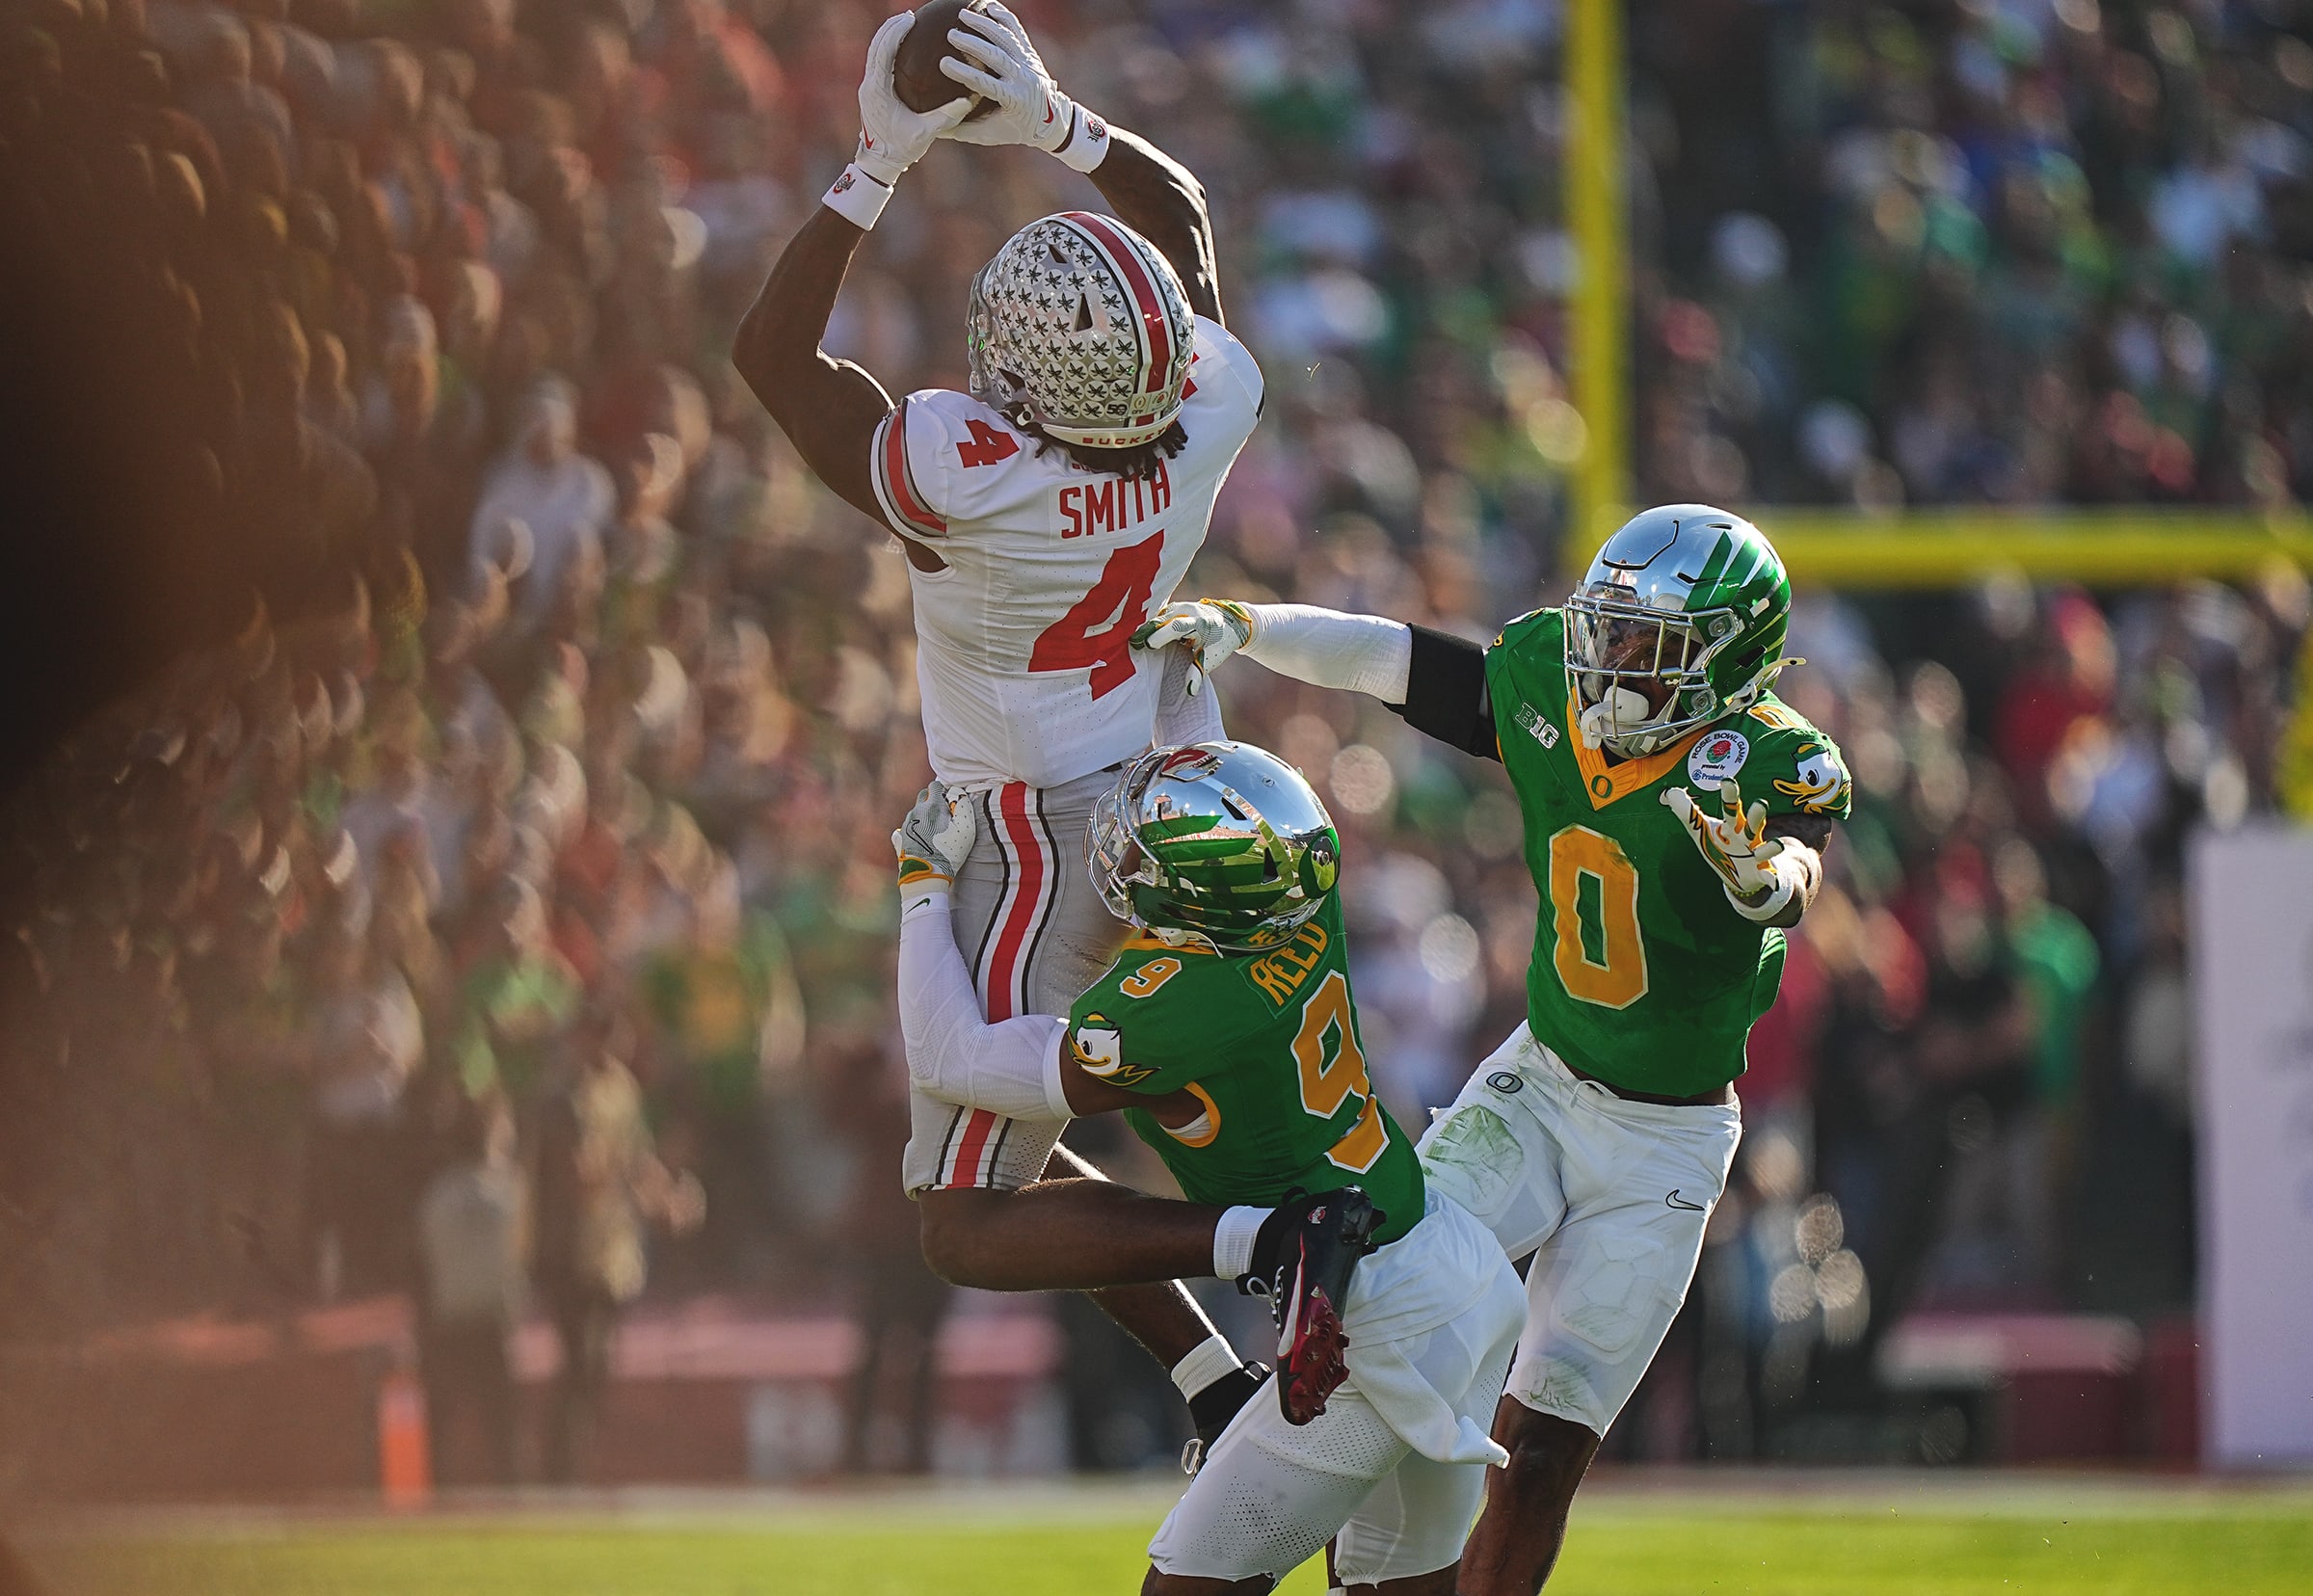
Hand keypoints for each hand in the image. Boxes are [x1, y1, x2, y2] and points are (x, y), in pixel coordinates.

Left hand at [856, 12, 970, 185]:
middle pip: (876, 45)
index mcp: (877, 91)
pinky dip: (888, 49)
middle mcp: (869, 85)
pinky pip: (878, 62)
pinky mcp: (871, 91)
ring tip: (906, 23)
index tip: (910, 19)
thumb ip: (944, 117)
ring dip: (888, 35)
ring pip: (874, 51)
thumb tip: (968, 101)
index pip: (883, 52)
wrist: (878, 164)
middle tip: (909, 14)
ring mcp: (868, 87)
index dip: (895, 32)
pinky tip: (903, 45)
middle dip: (891, 27)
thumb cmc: (900, 150)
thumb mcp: (924, 134)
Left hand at [893, 781, 975, 907]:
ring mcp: (906, 824)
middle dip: (933, 800)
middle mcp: (916, 811)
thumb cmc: (949, 852)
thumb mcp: (966, 828)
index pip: (935, 785)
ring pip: (915, 811)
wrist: (926, 875)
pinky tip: (922, 839)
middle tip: (943, 815)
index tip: (950, 804)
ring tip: (934, 831)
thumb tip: (957, 794)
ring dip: (924, 815)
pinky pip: (907, 826)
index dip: (944, 792)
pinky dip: (915, 828)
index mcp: (932, 806)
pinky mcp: (900, 838)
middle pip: (923, 795)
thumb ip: (963, 806)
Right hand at [935, 2, 1074, 151]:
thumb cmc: (1017, 130)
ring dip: (984, 24)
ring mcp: (1028, 63)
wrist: (1054, 120)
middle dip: (973, 43)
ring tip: (963, 13)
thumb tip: (933, 128)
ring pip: (1006, 38)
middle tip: (951, 35)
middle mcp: (1023, 78)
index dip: (965, 73)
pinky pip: (1017, 30)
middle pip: (996, 56)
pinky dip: (1003, 16)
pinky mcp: (1030, 53)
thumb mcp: (991, 135)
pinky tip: (988, 5)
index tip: (944, 63)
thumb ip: (962, 130)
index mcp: (1014, 99)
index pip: (986, 84)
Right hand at [1133, 599, 1253, 696]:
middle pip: (1162, 619)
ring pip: (1157, 616)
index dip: (1162, 635)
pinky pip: (1156, 616)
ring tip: (1127, 640)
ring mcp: (1178, 607)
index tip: (1148, 645)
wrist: (1229, 621)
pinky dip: (1146, 625)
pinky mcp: (1172, 608)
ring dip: (1143, 627)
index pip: (1177, 626)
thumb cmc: (1220, 642)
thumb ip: (1199, 672)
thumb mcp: (1212, 658)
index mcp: (1199, 622)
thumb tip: (1189, 691)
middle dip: (1146, 630)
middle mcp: (1187, 611)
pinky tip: (1134, 634)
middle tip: (1130, 643)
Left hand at [1661, 777, 1782, 898]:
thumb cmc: (1720, 844)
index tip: (1727, 781)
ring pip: (1764, 849)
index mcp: (1732, 825)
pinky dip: (1771, 878)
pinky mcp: (1762, 872)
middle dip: (1756, 815)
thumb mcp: (1701, 830)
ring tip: (1778, 845)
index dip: (1729, 796)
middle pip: (1752, 824)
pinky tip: (1772, 879)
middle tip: (1760, 804)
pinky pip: (1769, 876)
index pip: (1730, 807)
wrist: (1739, 873)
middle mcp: (1747, 837)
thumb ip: (1687, 812)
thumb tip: (1671, 792)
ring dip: (1770, 847)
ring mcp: (1757, 854)